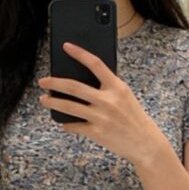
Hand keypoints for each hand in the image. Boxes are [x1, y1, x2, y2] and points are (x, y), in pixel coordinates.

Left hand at [37, 42, 165, 166]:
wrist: (145, 143)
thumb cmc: (133, 117)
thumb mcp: (125, 96)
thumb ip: (107, 87)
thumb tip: (82, 81)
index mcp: (117, 87)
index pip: (95, 64)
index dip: (79, 53)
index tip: (66, 46)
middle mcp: (108, 100)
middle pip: (74, 87)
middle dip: (54, 83)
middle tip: (43, 81)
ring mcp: (101, 117)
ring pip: (69, 107)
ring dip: (53, 102)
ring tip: (43, 99)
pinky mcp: (96, 132)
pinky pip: (74, 126)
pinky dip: (67, 124)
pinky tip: (64, 122)